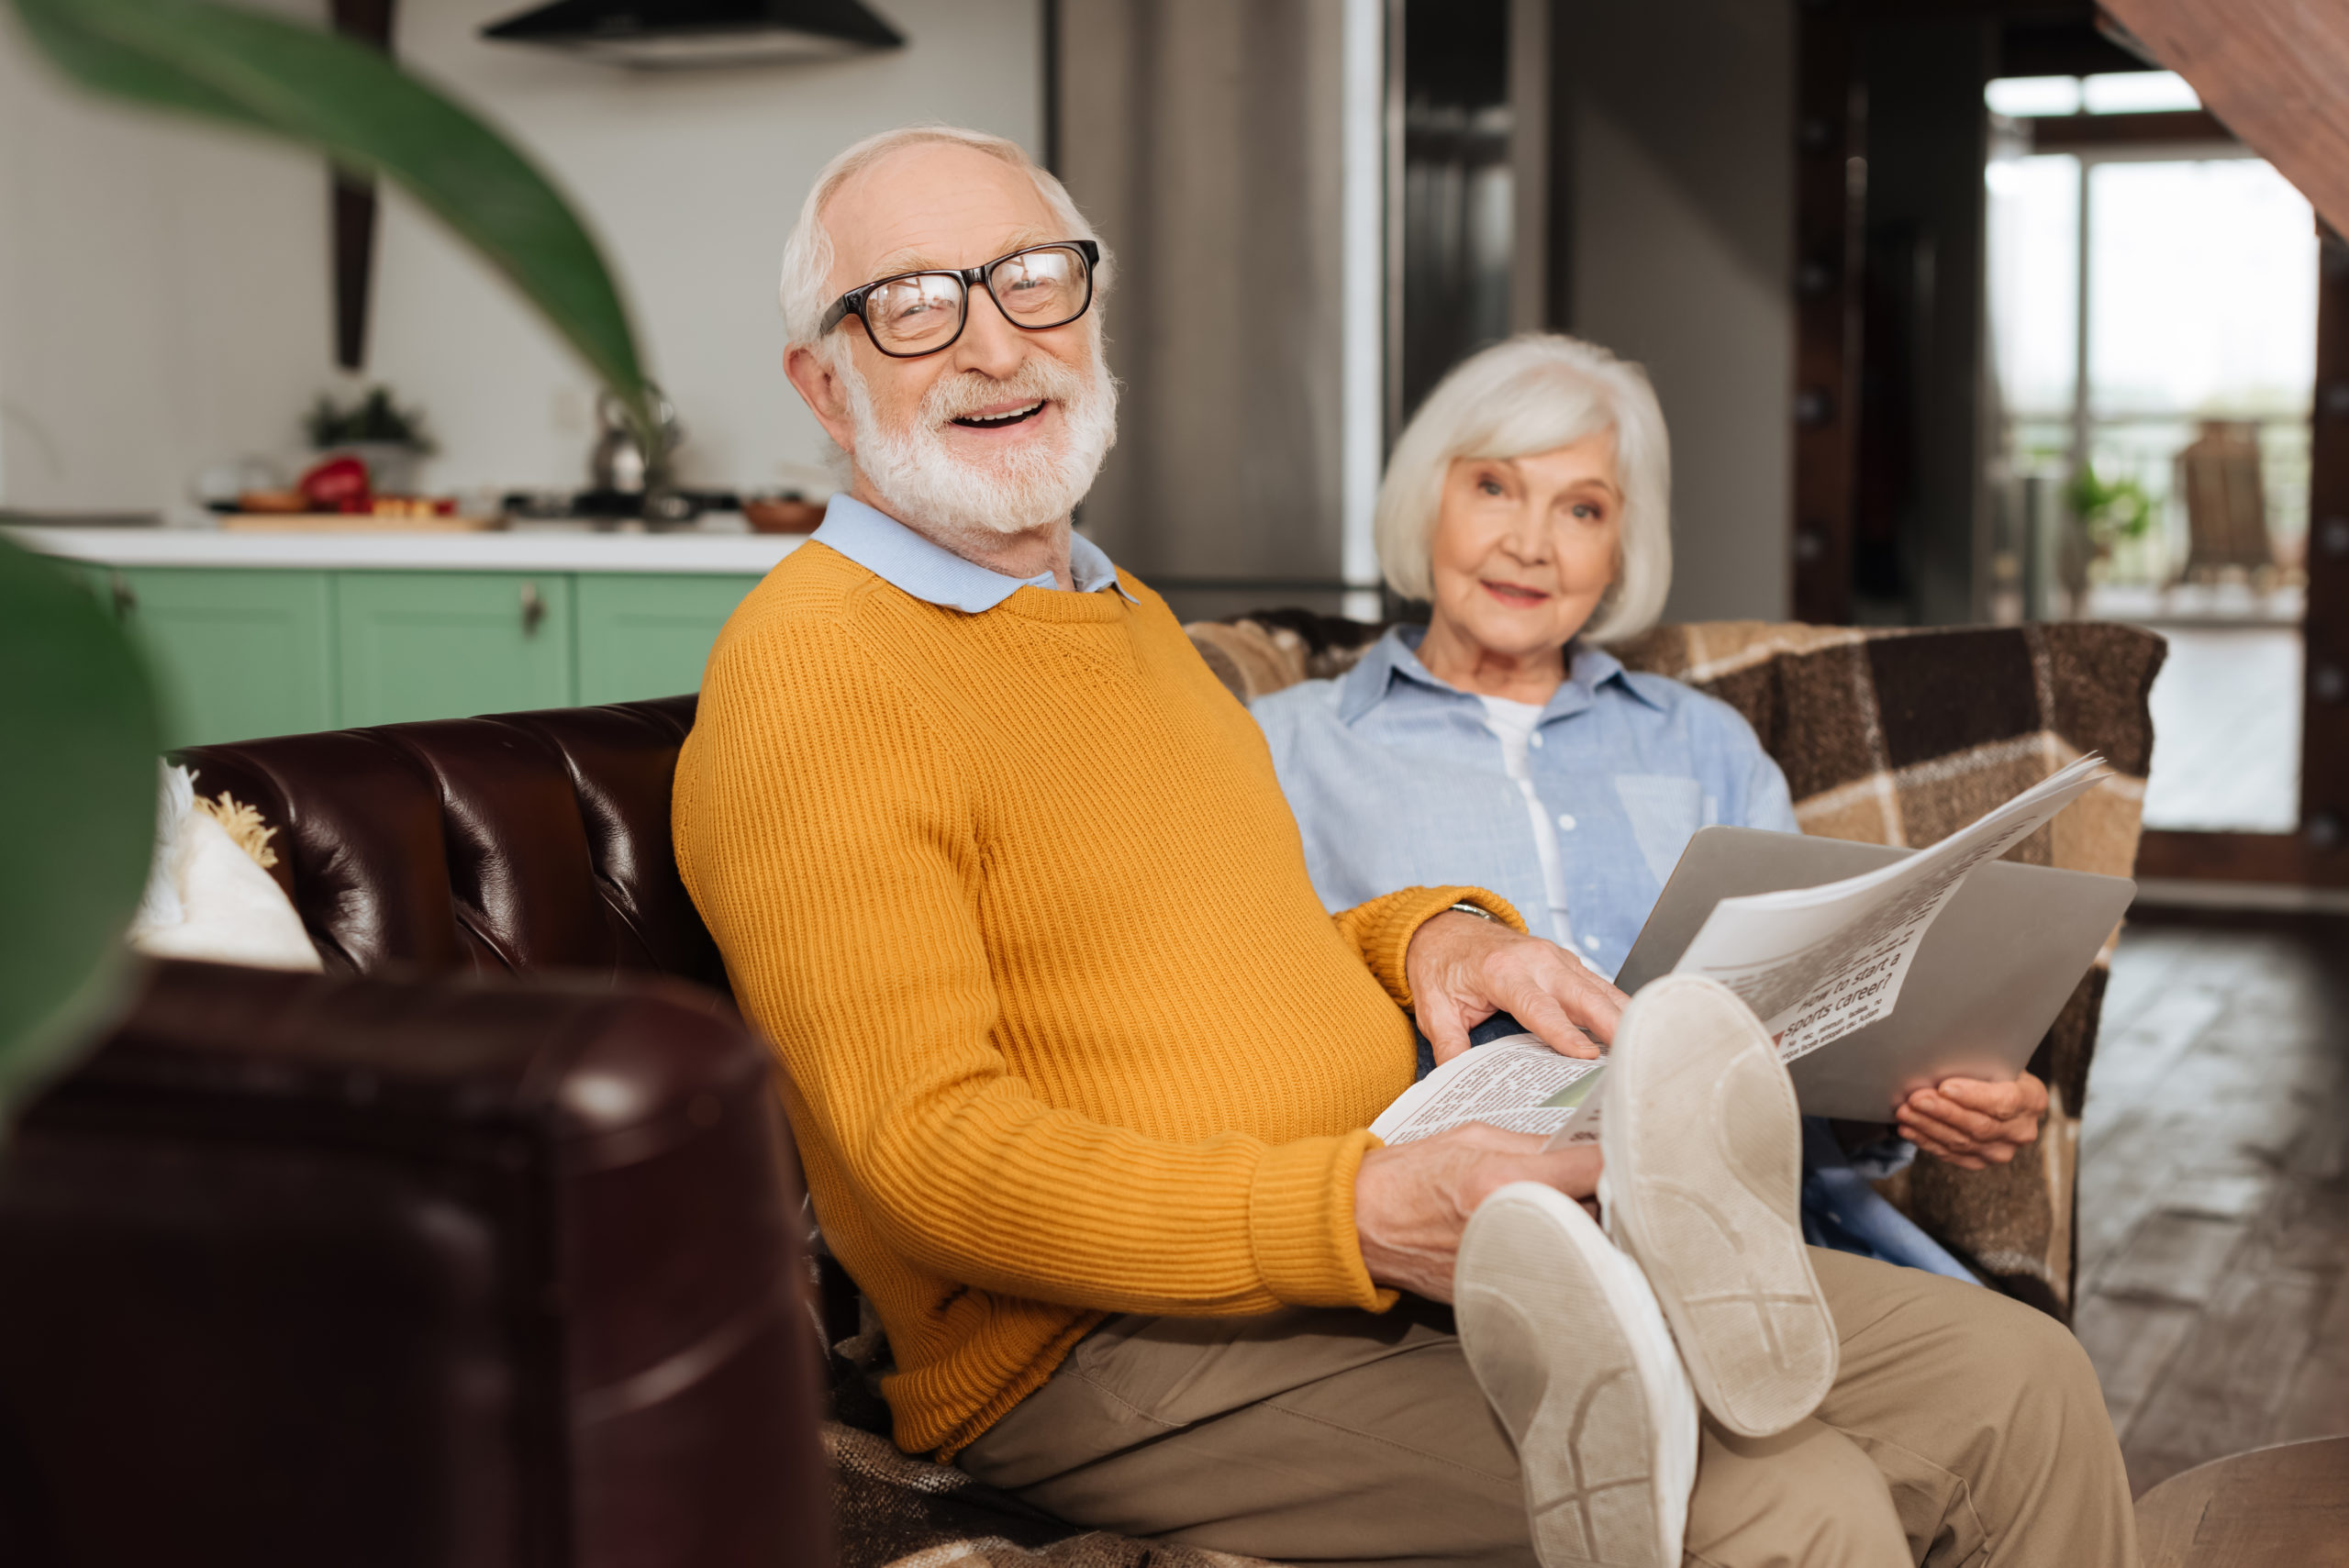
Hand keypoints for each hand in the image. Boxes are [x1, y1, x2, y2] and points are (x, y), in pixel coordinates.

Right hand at [1354, 1124, 1603, 1300]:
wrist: (1360, 1220)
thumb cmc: (1413, 1172)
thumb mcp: (1474, 1135)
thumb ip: (1534, 1143)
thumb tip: (1584, 1148)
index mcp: (1504, 1178)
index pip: (1593, 1168)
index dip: (1619, 1159)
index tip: (1628, 1153)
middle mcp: (1510, 1224)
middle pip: (1597, 1214)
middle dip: (1610, 1198)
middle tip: (1615, 1185)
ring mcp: (1506, 1263)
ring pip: (1581, 1250)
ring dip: (1592, 1232)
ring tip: (1590, 1215)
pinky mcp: (1500, 1290)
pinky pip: (1552, 1274)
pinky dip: (1564, 1258)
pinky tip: (1559, 1243)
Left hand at [1405, 911, 1625, 1064]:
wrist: (1443, 928)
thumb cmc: (1441, 964)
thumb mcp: (1433, 1008)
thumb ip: (1448, 1046)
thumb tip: (1456, 1083)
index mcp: (1501, 971)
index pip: (1539, 1007)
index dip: (1564, 1033)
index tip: (1586, 1056)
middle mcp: (1535, 961)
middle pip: (1583, 995)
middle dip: (1613, 1025)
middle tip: (1635, 1055)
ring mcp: (1554, 958)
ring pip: (1599, 989)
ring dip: (1623, 1017)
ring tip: (1646, 1048)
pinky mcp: (1565, 963)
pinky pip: (1597, 986)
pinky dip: (1616, 1008)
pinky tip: (1632, 1032)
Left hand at [1895, 1070, 2048, 1169]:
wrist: (1996, 1089)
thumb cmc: (1991, 1066)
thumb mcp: (1994, 1056)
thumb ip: (1978, 1060)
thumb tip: (1942, 1054)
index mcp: (2032, 1099)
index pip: (2004, 1101)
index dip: (1973, 1097)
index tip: (1944, 1087)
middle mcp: (2022, 1130)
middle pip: (1980, 1125)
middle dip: (1943, 1112)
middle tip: (1915, 1099)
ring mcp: (2002, 1150)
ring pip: (1962, 1142)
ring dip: (1929, 1127)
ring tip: (1904, 1112)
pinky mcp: (1981, 1160)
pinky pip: (1952, 1154)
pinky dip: (1927, 1141)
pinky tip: (1909, 1129)